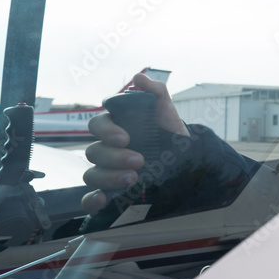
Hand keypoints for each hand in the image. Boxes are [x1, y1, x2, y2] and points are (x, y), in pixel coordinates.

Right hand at [80, 73, 188, 214]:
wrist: (188, 161)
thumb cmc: (171, 134)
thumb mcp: (167, 112)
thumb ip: (155, 92)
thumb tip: (138, 78)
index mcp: (115, 127)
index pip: (98, 125)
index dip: (107, 131)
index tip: (125, 138)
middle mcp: (107, 150)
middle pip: (94, 152)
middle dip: (114, 157)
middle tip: (139, 161)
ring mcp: (107, 171)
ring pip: (91, 174)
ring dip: (108, 177)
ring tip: (133, 179)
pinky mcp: (110, 192)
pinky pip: (90, 197)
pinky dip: (90, 200)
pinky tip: (101, 199)